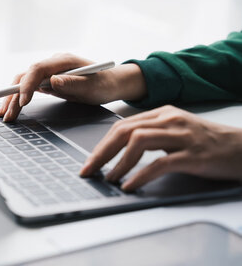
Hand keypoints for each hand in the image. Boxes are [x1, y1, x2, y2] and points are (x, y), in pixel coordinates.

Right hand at [0, 53, 146, 121]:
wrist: (111, 84)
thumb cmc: (104, 84)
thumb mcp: (92, 86)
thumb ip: (73, 83)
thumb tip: (52, 80)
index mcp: (62, 61)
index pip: (37, 69)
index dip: (27, 85)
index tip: (23, 102)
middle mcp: (51, 64)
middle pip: (25, 76)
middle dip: (13, 95)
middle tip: (7, 114)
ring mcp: (48, 72)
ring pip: (23, 83)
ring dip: (12, 99)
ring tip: (5, 115)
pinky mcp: (46, 81)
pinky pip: (28, 89)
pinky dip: (19, 99)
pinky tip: (12, 109)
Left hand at [80, 105, 241, 190]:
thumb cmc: (209, 143)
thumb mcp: (177, 132)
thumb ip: (152, 135)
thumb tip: (119, 152)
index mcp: (162, 113)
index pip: (122, 126)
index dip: (101, 144)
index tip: (88, 161)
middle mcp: (170, 120)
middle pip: (124, 131)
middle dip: (101, 153)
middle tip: (88, 170)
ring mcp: (182, 136)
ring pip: (138, 142)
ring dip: (118, 163)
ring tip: (108, 178)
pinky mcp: (193, 155)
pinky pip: (160, 163)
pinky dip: (140, 175)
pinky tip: (130, 185)